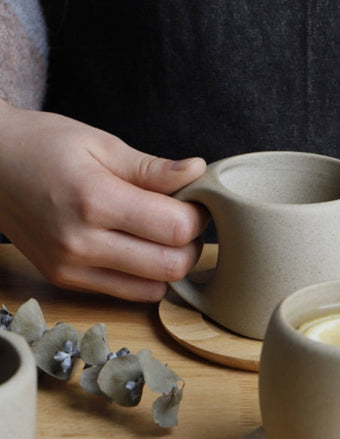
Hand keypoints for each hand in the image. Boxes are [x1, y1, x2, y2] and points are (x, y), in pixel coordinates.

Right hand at [0, 100, 207, 300]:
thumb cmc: (43, 145)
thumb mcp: (100, 144)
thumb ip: (153, 168)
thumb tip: (198, 171)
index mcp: (94, 200)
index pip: (174, 228)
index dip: (197, 216)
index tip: (194, 202)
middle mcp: (81, 243)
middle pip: (171, 266)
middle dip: (191, 244)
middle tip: (184, 220)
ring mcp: (71, 267)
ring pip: (154, 289)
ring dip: (171, 265)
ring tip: (161, 235)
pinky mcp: (66, 280)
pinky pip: (128, 294)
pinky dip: (147, 278)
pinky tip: (141, 250)